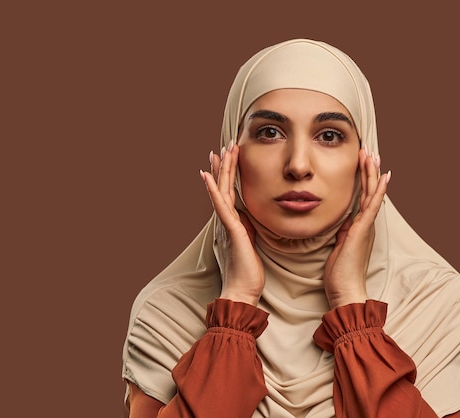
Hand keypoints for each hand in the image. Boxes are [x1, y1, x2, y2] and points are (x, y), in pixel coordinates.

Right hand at [200, 141, 264, 305]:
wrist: (242, 291)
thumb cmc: (248, 271)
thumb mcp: (251, 243)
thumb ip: (248, 228)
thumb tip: (249, 216)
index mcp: (232, 223)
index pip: (229, 192)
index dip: (227, 174)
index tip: (227, 156)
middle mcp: (225, 221)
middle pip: (223, 187)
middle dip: (224, 165)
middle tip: (224, 145)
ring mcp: (226, 224)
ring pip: (222, 191)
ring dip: (220, 170)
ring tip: (220, 150)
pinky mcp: (230, 230)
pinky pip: (221, 206)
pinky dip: (213, 189)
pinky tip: (207, 176)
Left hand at [323, 147, 390, 308]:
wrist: (345, 291)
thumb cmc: (340, 274)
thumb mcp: (338, 247)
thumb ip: (342, 233)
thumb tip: (341, 223)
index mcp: (359, 227)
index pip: (362, 197)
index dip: (363, 179)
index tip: (362, 162)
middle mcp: (366, 224)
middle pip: (369, 191)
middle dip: (368, 170)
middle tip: (369, 150)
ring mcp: (366, 226)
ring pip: (371, 193)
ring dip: (372, 173)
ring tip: (372, 154)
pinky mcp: (363, 230)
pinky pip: (372, 205)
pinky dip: (378, 190)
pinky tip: (383, 176)